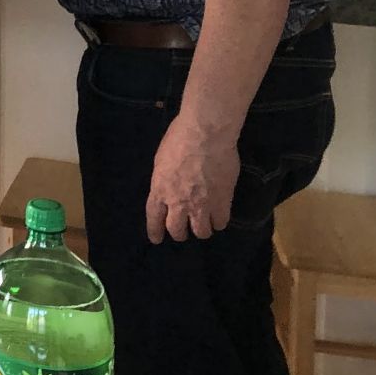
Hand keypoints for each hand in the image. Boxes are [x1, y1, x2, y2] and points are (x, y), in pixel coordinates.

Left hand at [145, 113, 239, 241]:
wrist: (205, 135)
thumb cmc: (179, 139)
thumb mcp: (161, 160)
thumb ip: (164, 179)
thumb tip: (168, 186)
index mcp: (160, 189)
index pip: (154, 217)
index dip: (155, 230)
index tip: (157, 239)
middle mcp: (178, 202)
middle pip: (177, 230)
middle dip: (180, 232)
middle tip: (185, 229)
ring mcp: (201, 204)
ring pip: (201, 232)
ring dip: (202, 229)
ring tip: (204, 223)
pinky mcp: (222, 202)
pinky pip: (221, 222)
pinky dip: (219, 221)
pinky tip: (219, 216)